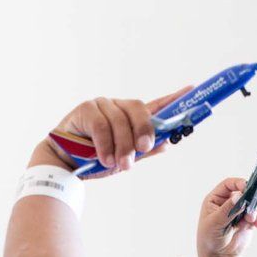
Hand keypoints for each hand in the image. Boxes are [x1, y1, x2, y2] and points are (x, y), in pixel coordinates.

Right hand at [47, 86, 191, 175]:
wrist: (64, 165)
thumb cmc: (94, 159)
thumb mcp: (124, 158)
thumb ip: (144, 151)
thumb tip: (168, 143)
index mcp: (131, 118)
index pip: (157, 106)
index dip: (174, 99)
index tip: (192, 90)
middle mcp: (118, 107)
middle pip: (139, 109)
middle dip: (144, 131)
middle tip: (143, 150)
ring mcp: (102, 105)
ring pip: (119, 121)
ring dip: (122, 146)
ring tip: (120, 165)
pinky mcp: (85, 109)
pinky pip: (101, 125)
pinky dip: (105, 144)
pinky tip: (105, 159)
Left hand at [198, 176, 256, 256]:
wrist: (218, 256)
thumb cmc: (209, 238)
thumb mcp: (215, 222)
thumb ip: (227, 209)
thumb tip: (238, 196)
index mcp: (215, 199)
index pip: (228, 184)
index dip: (238, 183)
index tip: (246, 187)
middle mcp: (228, 203)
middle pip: (243, 193)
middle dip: (249, 199)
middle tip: (251, 206)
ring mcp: (238, 212)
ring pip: (252, 204)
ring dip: (254, 211)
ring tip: (251, 220)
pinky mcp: (247, 222)